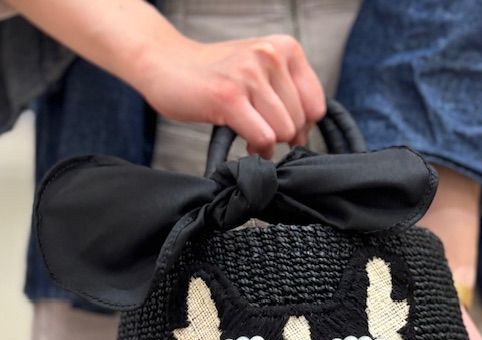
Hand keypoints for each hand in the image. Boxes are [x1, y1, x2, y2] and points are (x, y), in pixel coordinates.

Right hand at [134, 34, 325, 157]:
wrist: (165, 64)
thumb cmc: (216, 76)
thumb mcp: (261, 74)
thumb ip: (288, 97)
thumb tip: (305, 137)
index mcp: (285, 48)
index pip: (316, 106)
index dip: (300, 126)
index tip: (278, 126)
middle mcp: (270, 55)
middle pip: (300, 123)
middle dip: (281, 135)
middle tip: (258, 130)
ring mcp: (249, 74)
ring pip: (283, 132)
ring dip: (267, 144)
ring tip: (248, 133)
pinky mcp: (229, 96)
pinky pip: (263, 138)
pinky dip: (256, 149)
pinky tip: (243, 141)